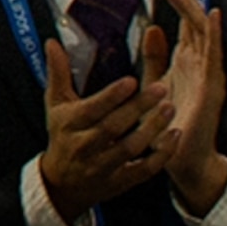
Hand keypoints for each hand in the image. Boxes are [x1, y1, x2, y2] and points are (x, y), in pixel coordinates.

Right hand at [39, 38, 173, 223]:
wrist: (61, 182)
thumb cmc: (63, 136)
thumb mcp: (56, 104)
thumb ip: (59, 73)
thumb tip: (52, 43)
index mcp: (69, 125)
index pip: (91, 110)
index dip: (111, 97)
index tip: (130, 82)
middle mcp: (84, 146)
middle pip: (112, 127)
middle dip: (138, 108)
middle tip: (161, 88)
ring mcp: (102, 166)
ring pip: (130, 148)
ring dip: (152, 128)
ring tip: (170, 108)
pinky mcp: (120, 180)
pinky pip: (144, 169)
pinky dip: (161, 154)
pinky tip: (174, 136)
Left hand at [152, 0, 226, 214]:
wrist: (179, 158)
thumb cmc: (167, 122)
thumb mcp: (154, 84)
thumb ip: (154, 58)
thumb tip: (153, 27)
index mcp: (186, 59)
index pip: (180, 20)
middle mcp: (201, 61)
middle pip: (192, 19)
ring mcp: (209, 72)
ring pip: (202, 30)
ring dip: (190, 5)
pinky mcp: (212, 86)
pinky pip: (214, 55)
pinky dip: (212, 34)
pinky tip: (209, 15)